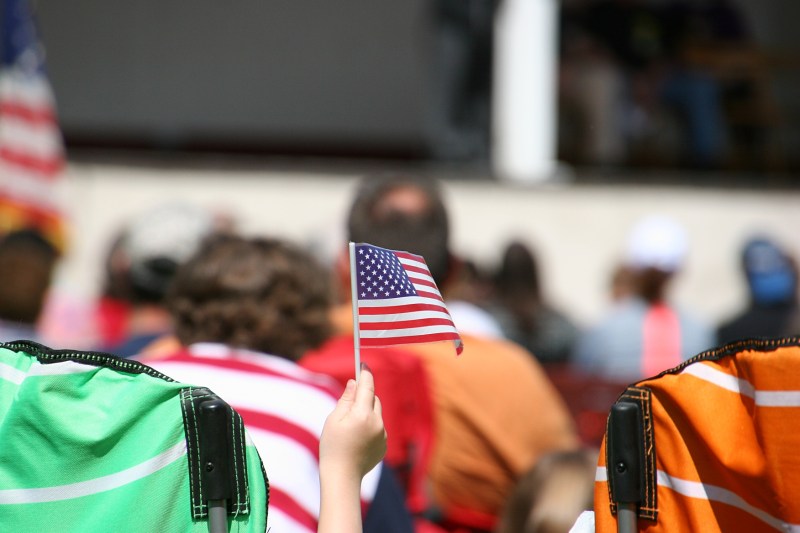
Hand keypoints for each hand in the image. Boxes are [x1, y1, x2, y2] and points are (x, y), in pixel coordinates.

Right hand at [320, 364, 386, 478]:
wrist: (342, 477)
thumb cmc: (333, 446)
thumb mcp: (334, 419)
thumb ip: (346, 399)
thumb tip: (355, 382)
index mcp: (363, 414)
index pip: (368, 386)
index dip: (365, 373)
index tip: (363, 364)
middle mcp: (377, 423)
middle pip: (374, 399)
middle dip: (364, 397)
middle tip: (349, 402)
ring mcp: (383, 435)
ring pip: (376, 414)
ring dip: (367, 413)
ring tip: (350, 427)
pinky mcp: (384, 445)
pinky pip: (378, 428)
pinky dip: (370, 426)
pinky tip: (357, 439)